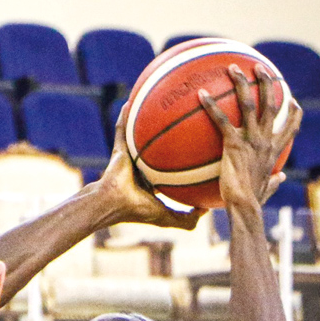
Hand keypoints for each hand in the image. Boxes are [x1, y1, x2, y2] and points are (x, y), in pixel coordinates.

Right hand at [97, 106, 205, 229]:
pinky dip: (124, 117)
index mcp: (153, 181)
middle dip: (170, 133)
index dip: (184, 157)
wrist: (112, 204)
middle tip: (186, 118)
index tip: (199, 145)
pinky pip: (122, 129)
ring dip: (144, 119)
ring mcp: (129, 157)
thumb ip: (187, 218)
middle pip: (158, 146)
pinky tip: (131, 102)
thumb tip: (206, 209)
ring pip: (140, 134)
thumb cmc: (138, 210)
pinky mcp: (118, 149)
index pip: (171, 167)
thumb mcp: (168, 217)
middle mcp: (142, 167)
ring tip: (156, 102)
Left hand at [201, 64, 302, 208]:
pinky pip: (221, 120)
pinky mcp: (233, 143)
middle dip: (266, 83)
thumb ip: (275, 181)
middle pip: (270, 104)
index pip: (291, 126)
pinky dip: (211, 105)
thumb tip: (281, 178)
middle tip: (260, 68)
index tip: (291, 98)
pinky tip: (200, 94)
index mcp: (275, 150)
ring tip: (233, 67)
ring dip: (241, 83)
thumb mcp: (268, 188)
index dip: (293, 111)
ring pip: (249, 104)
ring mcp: (251, 139)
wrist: (245, 204)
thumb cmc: (253, 200)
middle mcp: (266, 139)